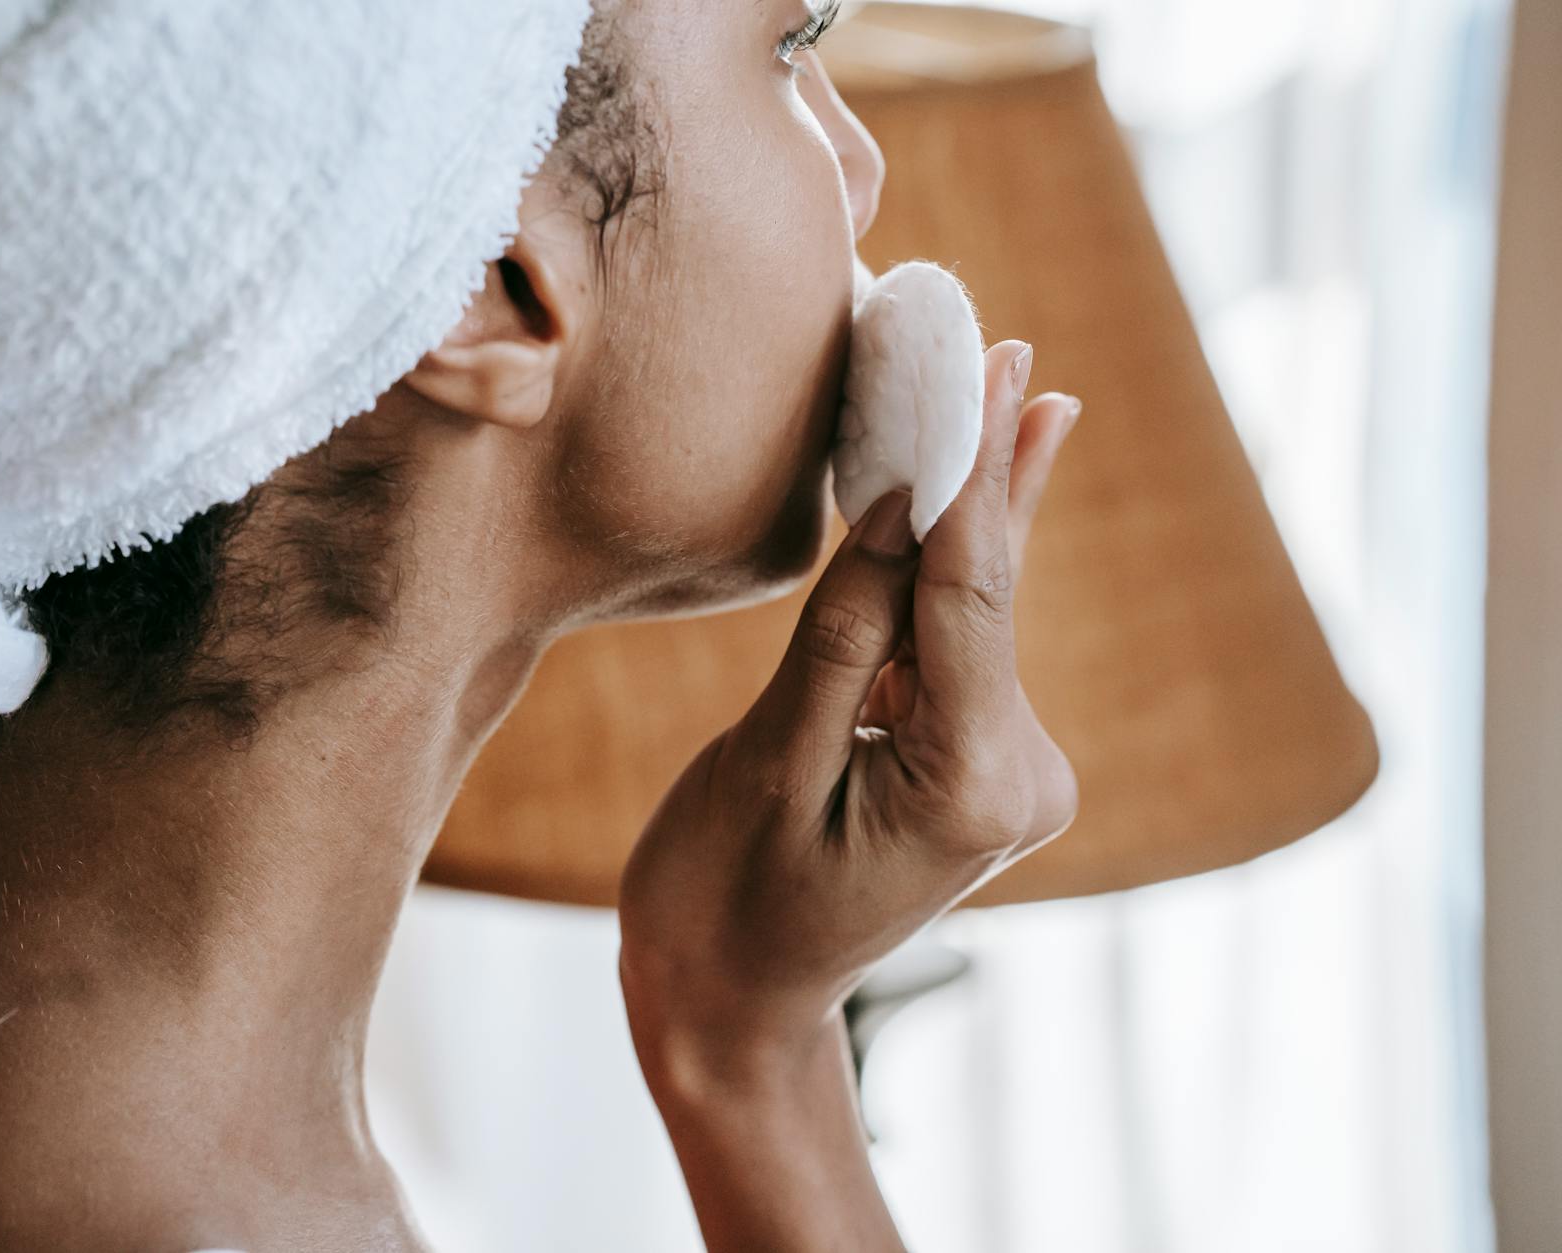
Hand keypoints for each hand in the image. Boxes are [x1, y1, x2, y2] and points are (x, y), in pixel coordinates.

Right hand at [620, 340, 1081, 1060]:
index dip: (977, 473)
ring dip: (967, 508)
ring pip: (975, 613)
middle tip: (1015, 346)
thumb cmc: (722, 896)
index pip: (971, 599)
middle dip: (989, 469)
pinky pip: (954, 644)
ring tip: (994, 381)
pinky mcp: (977, 760)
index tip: (994, 367)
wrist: (731, 999)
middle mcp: (1014, 778)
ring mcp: (1005, 773)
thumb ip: (845, 632)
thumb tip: (910, 505)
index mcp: (967, 789)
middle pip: (991, 596)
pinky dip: (941, 568)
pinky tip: (959, 483)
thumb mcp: (765, 762)